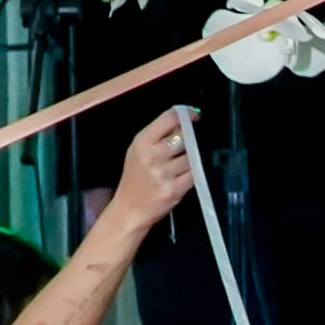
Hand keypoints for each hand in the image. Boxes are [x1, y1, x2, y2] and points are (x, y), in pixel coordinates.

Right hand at [97, 109, 197, 233]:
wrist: (129, 209)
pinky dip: (192, 175)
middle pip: (184, 137)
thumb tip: (184, 121)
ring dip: (190, 160)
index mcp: (142, 142)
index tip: (194, 115)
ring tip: (178, 167)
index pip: (169, 119)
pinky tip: (181, 177)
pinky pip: (194, 175)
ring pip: (192, 157)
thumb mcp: (139, 151)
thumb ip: (158, 136)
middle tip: (187, 145)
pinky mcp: (174, 189)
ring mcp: (164, 173)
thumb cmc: (135, 177)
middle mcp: (152, 156)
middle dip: (189, 140)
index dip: (185, 115)